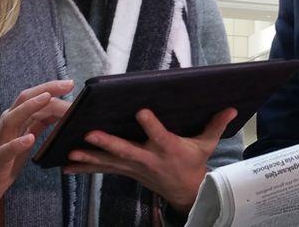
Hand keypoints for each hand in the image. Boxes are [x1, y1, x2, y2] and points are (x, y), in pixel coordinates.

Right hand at [0, 80, 73, 226]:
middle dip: (45, 90)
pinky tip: (30, 138)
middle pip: (22, 100)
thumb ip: (37, 124)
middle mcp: (5, 126)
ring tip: (47, 98)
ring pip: (11, 119)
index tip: (69, 83)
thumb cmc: (2, 160)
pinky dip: (17, 143)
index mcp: (13, 120)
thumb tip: (57, 110)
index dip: (50, 89)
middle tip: (67, 84)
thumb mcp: (23, 139)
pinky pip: (6, 151)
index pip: (31, 97)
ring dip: (29, 107)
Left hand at [64, 107, 237, 214]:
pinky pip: (103, 169)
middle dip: (108, 143)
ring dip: (90, 158)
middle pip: (126, 151)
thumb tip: (232, 107)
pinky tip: (67, 164)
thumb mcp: (206, 145)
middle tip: (90, 134)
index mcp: (167, 149)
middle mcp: (148, 159)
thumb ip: (215, 124)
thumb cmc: (193, 163)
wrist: (185, 191)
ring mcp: (134, 168)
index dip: (151, 124)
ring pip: (110, 162)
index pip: (159, 135)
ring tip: (71, 152)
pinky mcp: (126, 172)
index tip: (141, 111)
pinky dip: (85, 167)